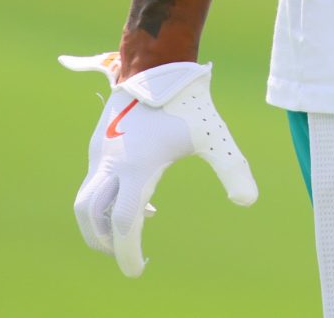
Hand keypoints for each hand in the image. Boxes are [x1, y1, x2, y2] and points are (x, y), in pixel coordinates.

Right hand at [59, 52, 258, 276]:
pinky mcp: (98, 144)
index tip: (138, 269)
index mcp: (137, 167)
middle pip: (90, 218)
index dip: (128, 252)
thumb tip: (248, 201)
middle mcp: (111, 163)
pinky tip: (139, 196)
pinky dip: (105, 200)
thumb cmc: (188, 101)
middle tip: (127, 254)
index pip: (123, 223)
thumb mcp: (213, 135)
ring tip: (135, 224)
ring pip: (86, 201)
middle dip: (104, 243)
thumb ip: (232, 168)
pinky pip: (93, 182)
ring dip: (100, 222)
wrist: (156, 65)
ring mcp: (100, 153)